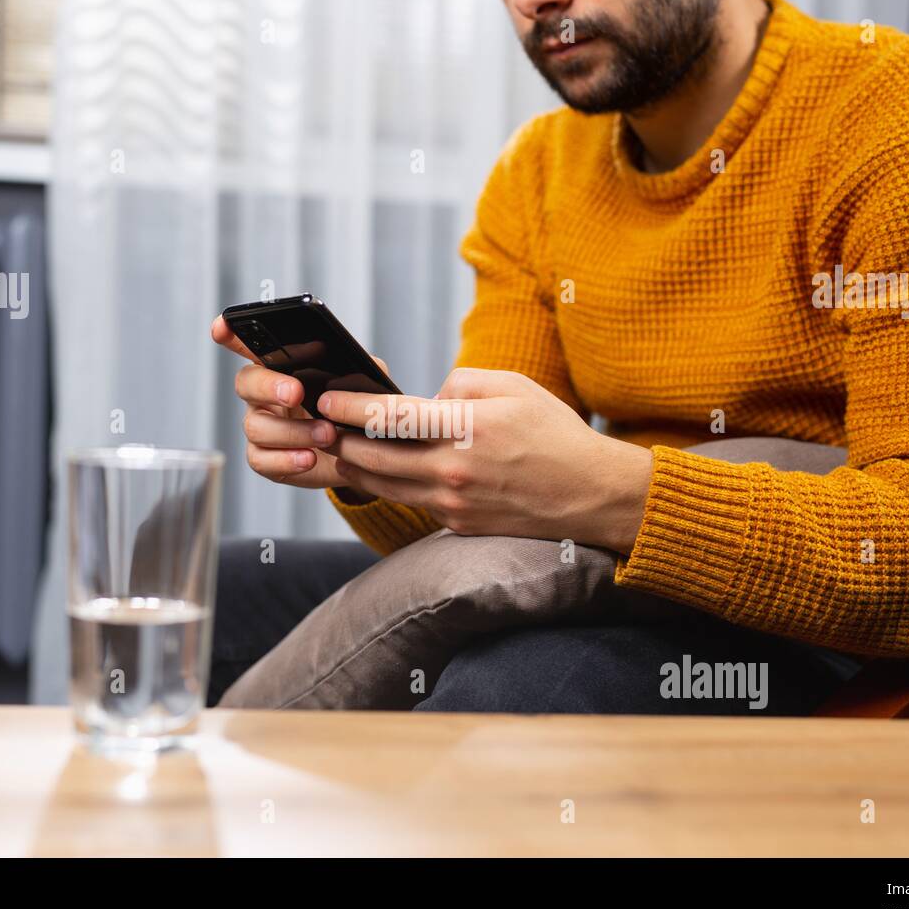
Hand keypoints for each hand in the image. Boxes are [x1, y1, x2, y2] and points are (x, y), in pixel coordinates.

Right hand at [210, 315, 376, 498]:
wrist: (360, 457)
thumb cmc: (353, 414)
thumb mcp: (364, 386)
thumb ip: (360, 370)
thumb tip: (354, 367)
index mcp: (282, 368)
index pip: (251, 345)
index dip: (232, 334)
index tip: (222, 328)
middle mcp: (264, 395)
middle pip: (246, 382)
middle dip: (269, 386)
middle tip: (297, 392)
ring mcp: (262, 427)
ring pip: (256, 426)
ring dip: (292, 430)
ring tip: (327, 434)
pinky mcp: (266, 459)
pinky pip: (261, 459)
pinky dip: (287, 459)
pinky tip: (310, 458)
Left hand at [319, 368, 653, 552]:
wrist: (592, 496)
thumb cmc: (555, 434)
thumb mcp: (515, 387)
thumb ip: (460, 384)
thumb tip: (425, 398)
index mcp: (467, 429)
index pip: (390, 418)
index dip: (349, 408)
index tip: (325, 399)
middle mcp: (454, 471)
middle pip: (373, 458)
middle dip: (339, 439)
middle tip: (316, 424)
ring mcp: (453, 504)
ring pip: (383, 486)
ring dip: (355, 466)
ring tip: (337, 445)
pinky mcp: (457, 524)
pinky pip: (410, 501)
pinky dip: (387, 485)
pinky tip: (376, 469)